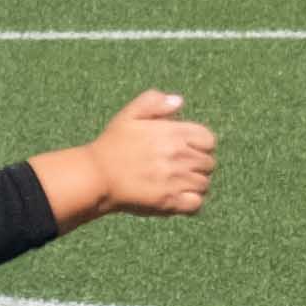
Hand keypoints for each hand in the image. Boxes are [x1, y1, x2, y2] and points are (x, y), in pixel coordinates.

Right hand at [45, 88, 216, 223]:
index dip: (200, 145)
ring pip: (204, 184)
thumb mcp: (129, 114)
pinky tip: (178, 198)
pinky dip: (191, 202)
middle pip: (209, 163)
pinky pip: (196, 204)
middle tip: (179, 168)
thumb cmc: (111, 145)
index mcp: (173, 133)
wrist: (96, 176)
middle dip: (198, 165)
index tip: (187, 150)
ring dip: (194, 184)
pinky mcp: (169, 201)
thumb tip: (179, 101)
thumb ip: (154, 102)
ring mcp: (175, 180)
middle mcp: (179, 156)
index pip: (209, 140)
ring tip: (177, 183)